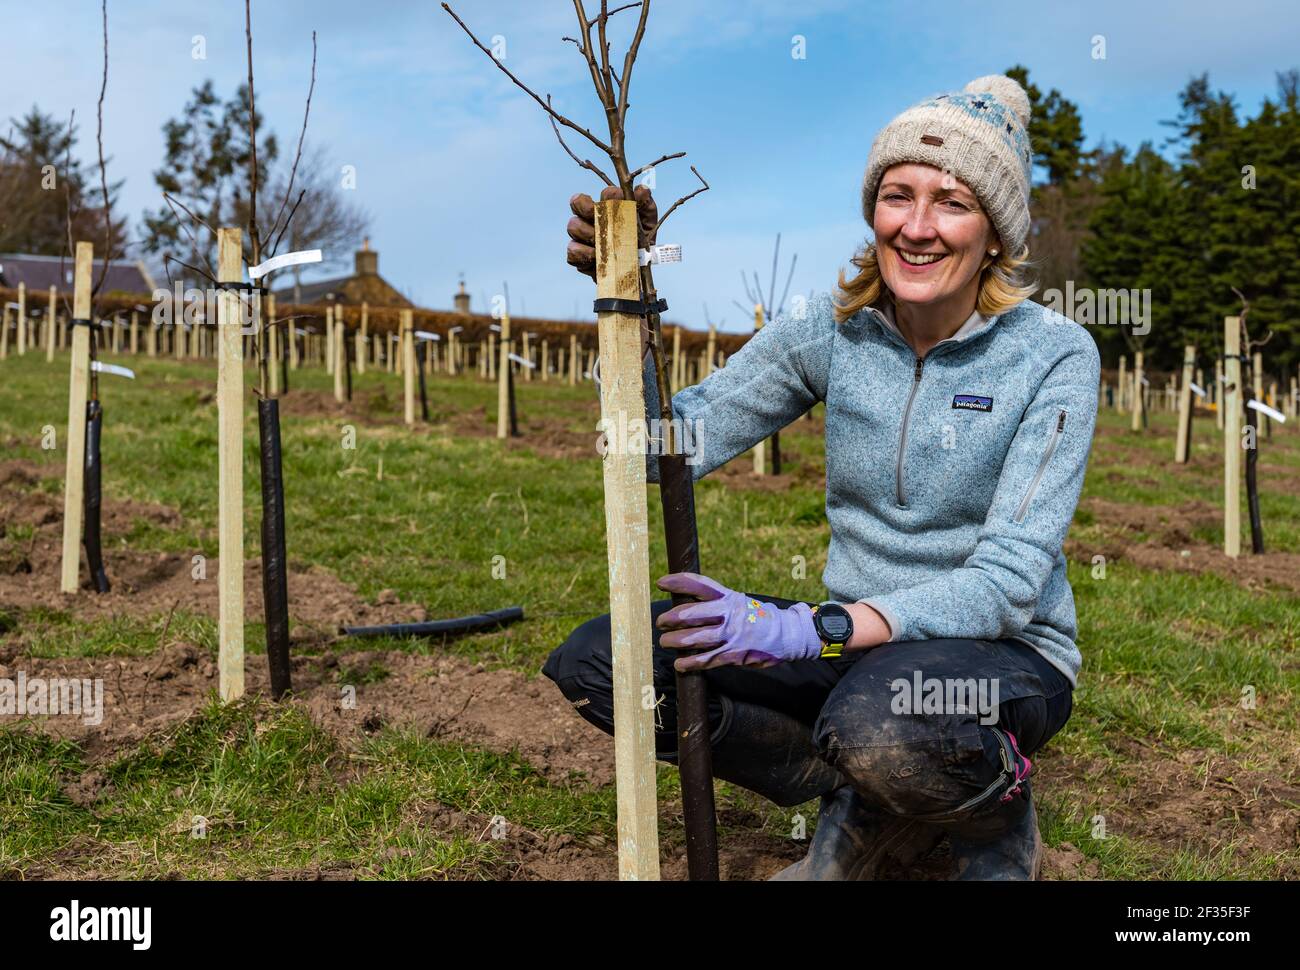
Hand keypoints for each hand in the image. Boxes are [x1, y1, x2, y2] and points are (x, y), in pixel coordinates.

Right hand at [568, 186, 657, 356]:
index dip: (609, 195)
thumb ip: (646, 206)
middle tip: (596, 215)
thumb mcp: (648, 225)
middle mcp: (591, 217)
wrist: (636, 275)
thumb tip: (642, 190)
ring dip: (588, 234)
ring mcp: (582, 236)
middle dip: (586, 207)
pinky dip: (584, 255)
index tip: (619, 201)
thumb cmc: (641, 243)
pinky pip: (572, 251)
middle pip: (577, 202)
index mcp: (609, 205)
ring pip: (573, 225)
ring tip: (604, 245)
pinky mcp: (577, 256)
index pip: (602, 193)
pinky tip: (597, 260)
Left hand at [655, 572, 821, 672]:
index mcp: (730, 598)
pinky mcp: (733, 655)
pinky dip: (690, 663)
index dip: (679, 582)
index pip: (700, 586)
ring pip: (695, 638)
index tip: (661, 583)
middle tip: (660, 622)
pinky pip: (706, 660)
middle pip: (691, 613)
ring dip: (675, 641)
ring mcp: (731, 635)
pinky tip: (680, 664)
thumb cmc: (759, 617)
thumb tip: (689, 602)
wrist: (788, 635)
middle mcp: (729, 614)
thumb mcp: (741, 602)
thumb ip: (719, 602)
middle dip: (671, 618)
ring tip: (665, 642)